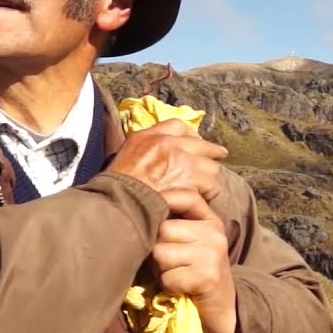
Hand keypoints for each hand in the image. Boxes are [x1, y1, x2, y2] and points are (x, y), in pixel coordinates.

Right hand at [106, 119, 228, 200]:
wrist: (117, 207)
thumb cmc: (114, 189)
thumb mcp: (120, 158)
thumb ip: (141, 150)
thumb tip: (150, 153)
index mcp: (148, 137)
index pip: (177, 125)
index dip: (191, 134)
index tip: (197, 141)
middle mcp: (167, 144)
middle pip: (200, 144)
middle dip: (210, 154)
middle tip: (217, 158)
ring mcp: (181, 162)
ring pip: (210, 166)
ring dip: (210, 178)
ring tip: (209, 187)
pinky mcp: (190, 183)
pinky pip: (211, 185)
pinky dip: (209, 193)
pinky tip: (206, 199)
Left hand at [151, 189, 237, 332]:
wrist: (221, 309)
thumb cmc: (196, 274)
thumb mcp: (192, 243)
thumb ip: (175, 224)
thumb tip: (138, 207)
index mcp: (210, 220)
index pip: (185, 197)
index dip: (164, 199)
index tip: (150, 213)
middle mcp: (214, 232)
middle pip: (163, 229)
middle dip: (157, 247)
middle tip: (167, 262)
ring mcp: (212, 253)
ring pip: (161, 253)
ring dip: (160, 269)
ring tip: (174, 275)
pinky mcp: (207, 276)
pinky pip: (168, 277)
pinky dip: (168, 286)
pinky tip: (181, 288)